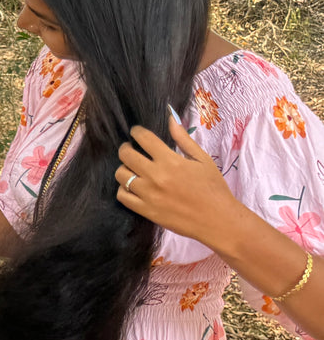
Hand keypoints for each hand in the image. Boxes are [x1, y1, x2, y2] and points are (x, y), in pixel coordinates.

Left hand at [117, 117, 249, 245]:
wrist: (217, 220)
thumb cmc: (213, 188)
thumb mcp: (203, 160)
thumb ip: (184, 140)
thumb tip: (170, 119)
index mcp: (171, 161)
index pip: (144, 139)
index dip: (136, 132)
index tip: (135, 132)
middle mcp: (156, 176)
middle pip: (126, 155)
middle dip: (125, 148)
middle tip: (129, 148)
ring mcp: (148, 194)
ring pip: (121, 175)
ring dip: (124, 168)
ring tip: (132, 168)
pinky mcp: (146, 210)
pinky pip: (122, 196)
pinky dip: (123, 189)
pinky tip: (131, 186)